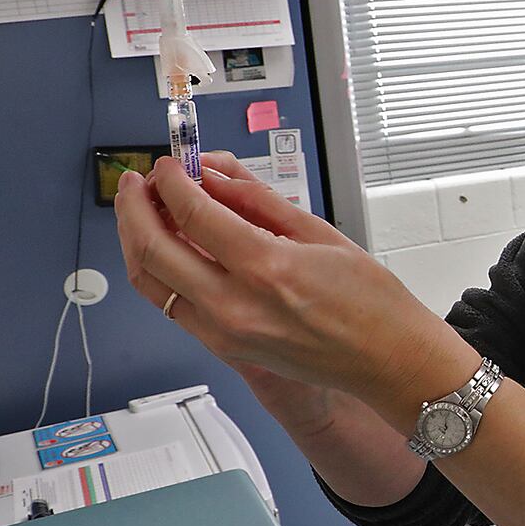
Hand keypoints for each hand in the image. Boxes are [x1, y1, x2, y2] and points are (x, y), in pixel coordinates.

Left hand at [114, 150, 472, 415]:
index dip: (172, 181)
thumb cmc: (372, 304)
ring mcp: (224, 333)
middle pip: (154, 248)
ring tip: (145, 211)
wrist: (388, 360)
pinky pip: (171, 305)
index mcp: (266, 268)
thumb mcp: (321, 235)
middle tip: (140, 182)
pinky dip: (159, 271)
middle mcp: (236, 305)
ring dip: (137, 240)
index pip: (193, 213)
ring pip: (150, 282)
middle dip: (136, 206)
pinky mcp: (223, 348)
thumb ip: (259, 203)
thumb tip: (217, 178)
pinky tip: (169, 247)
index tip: (172, 165)